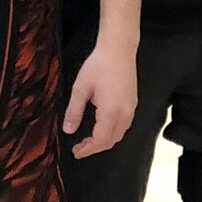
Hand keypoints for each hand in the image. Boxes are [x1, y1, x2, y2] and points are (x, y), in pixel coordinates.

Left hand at [63, 38, 137, 157]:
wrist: (119, 50)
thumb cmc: (98, 66)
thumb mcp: (80, 88)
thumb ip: (74, 111)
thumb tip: (68, 130)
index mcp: (111, 111)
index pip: (101, 139)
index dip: (88, 149)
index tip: (76, 152)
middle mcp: (125, 113)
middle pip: (112, 140)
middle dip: (95, 148)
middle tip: (79, 148)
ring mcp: (131, 108)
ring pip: (120, 134)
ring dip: (104, 141)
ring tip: (87, 141)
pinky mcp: (133, 103)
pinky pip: (124, 125)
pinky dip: (112, 132)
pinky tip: (100, 128)